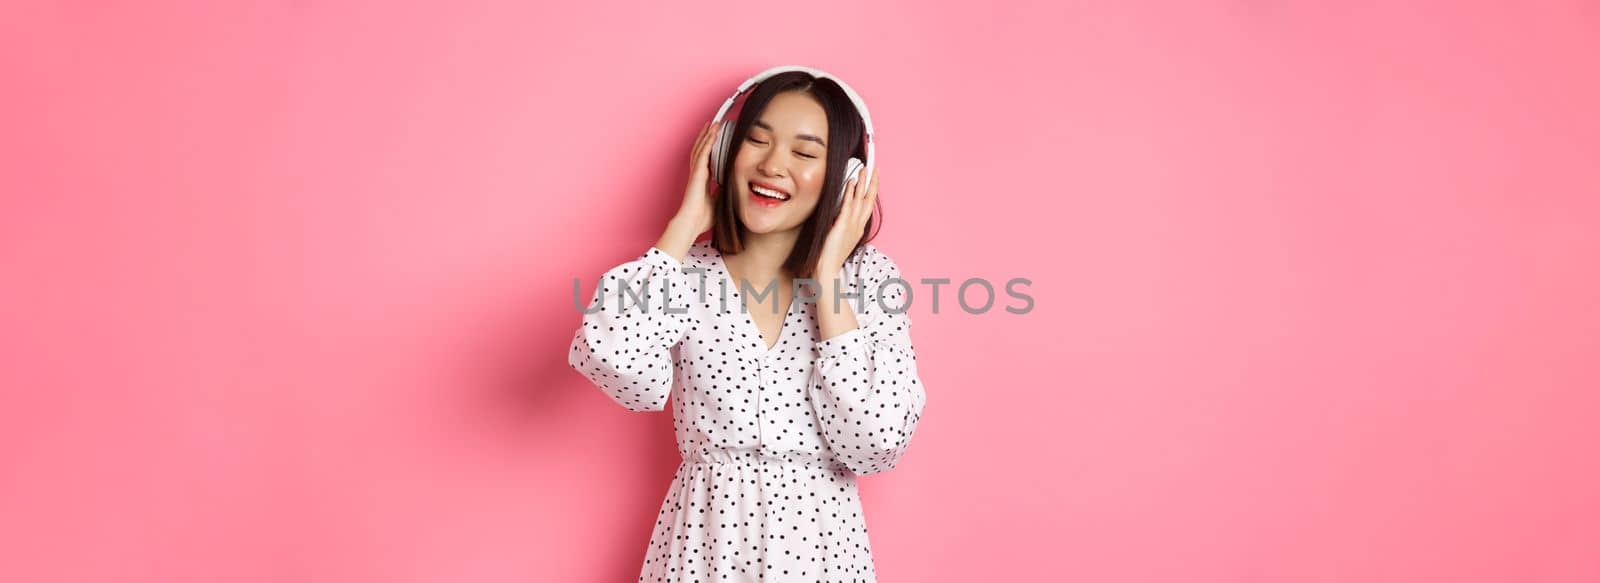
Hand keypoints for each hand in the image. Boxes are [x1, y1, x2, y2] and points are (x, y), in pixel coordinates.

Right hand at [671, 120, 723, 234]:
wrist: (692, 224)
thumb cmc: (702, 218)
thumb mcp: (719, 203)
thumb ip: (724, 194)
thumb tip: (734, 190)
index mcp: (702, 181)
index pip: (706, 159)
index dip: (710, 148)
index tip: (714, 140)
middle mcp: (698, 174)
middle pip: (701, 150)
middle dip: (706, 137)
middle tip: (712, 125)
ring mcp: (696, 173)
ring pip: (701, 148)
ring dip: (707, 135)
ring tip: (712, 124)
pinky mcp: (697, 173)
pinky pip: (703, 154)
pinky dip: (708, 142)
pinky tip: (712, 133)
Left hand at [817, 164, 877, 274]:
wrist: (827, 270)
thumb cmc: (830, 256)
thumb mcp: (838, 237)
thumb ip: (840, 225)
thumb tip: (836, 213)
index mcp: (858, 228)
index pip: (867, 205)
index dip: (870, 190)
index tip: (872, 178)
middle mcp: (858, 225)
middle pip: (869, 199)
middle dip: (872, 182)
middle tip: (874, 167)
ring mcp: (852, 225)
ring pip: (860, 199)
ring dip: (863, 182)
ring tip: (865, 168)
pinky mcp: (842, 226)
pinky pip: (848, 205)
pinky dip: (850, 192)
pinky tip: (851, 182)